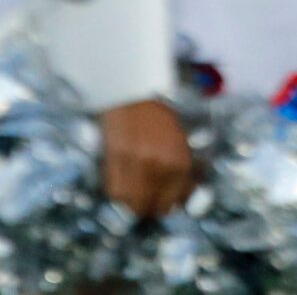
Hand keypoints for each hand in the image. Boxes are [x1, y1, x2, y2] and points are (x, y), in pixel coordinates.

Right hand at [99, 98, 193, 218]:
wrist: (135, 89)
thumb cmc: (160, 110)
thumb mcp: (179, 137)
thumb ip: (180, 164)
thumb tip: (182, 190)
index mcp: (180, 160)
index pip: (178, 199)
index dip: (173, 203)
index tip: (169, 201)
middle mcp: (160, 167)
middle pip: (154, 208)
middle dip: (153, 207)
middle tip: (151, 201)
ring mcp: (135, 166)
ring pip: (133, 205)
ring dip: (134, 204)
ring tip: (136, 195)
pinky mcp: (114, 162)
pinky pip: (115, 193)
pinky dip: (118, 194)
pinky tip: (123, 186)